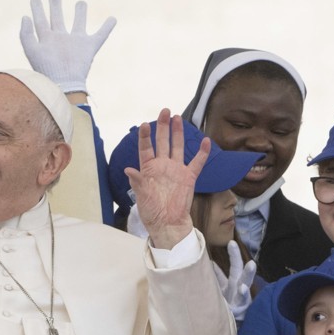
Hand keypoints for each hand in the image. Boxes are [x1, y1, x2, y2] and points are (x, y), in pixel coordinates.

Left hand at [19, 0, 115, 93]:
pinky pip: (100, 35)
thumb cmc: (46, 71)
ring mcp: (75, 43)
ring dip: (80, 13)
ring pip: (78, 24)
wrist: (64, 85)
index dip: (37, 10)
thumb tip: (25, 16)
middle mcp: (61, 40)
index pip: (40, 21)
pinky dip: (107, 27)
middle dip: (56, 8)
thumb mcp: (32, 51)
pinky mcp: (89, 48)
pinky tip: (113, 19)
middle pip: (57, 20)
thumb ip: (26, 34)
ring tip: (81, 2)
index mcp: (47, 40)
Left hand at [124, 110, 206, 248]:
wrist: (168, 223)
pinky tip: (205, 140)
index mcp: (148, 169)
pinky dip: (202, 153)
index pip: (146, 148)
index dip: (145, 137)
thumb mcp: (141, 197)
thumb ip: (137, 182)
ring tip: (177, 118)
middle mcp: (162, 166)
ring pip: (178, 147)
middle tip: (164, 111)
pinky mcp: (189, 177)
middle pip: (162, 142)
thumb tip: (128, 170)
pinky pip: (197, 162)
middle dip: (163, 127)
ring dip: (178, 133)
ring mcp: (176, 170)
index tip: (144, 125)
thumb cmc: (151, 211)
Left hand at [213, 241, 255, 320]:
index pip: (234, 265)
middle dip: (235, 256)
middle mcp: (239, 286)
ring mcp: (241, 296)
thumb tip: (210, 262)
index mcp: (234, 281)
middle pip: (238, 268)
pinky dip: (243, 293)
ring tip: (251, 264)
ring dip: (248, 273)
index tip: (231, 241)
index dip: (233, 254)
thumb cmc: (230, 303)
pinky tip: (243, 288)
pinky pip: (243, 300)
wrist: (236, 322)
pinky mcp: (241, 307)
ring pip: (246, 282)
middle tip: (232, 243)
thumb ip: (218, 277)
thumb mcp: (223, 289)